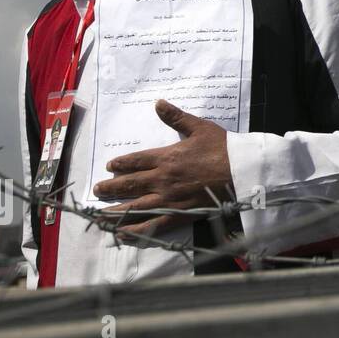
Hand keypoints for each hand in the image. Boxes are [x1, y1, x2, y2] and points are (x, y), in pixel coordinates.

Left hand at [93, 99, 233, 239]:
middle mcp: (162, 179)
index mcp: (166, 157)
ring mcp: (168, 199)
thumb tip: (158, 103)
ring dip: (114, 211)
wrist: (241, 171)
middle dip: (110, 188)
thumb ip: (176, 117)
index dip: (120, 164)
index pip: (135, 161)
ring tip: (100, 216)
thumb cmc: (223, 148)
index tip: (110, 166)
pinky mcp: (178, 214)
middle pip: (129, 184)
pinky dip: (136, 231)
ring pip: (134, 207)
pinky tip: (123, 234)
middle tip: (97, 190)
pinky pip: (152, 225)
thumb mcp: (199, 128)